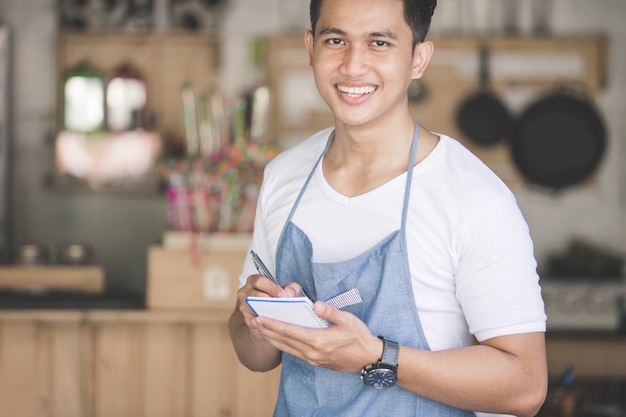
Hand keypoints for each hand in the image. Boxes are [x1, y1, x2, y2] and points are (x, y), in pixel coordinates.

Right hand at [234, 274, 298, 341]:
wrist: (263, 314)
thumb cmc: (274, 298)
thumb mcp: (283, 290)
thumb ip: (291, 288)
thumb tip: (290, 293)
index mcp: (253, 281)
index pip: (260, 281)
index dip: (273, 289)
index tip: (284, 296)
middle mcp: (245, 292)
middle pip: (257, 296)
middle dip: (272, 301)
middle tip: (285, 306)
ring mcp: (244, 307)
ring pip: (256, 310)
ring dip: (271, 313)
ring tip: (283, 315)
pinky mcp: (247, 320)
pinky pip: (258, 322)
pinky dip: (269, 323)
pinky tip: (278, 323)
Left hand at [251, 300, 382, 372]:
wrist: (369, 359)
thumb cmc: (359, 337)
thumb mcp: (348, 320)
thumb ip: (330, 312)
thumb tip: (315, 304)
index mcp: (318, 341)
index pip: (290, 331)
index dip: (273, 325)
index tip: (260, 318)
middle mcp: (312, 352)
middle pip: (284, 341)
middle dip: (267, 330)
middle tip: (252, 320)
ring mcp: (313, 359)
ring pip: (286, 348)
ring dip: (272, 338)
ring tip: (259, 328)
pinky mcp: (315, 361)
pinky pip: (293, 353)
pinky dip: (282, 345)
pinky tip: (276, 338)